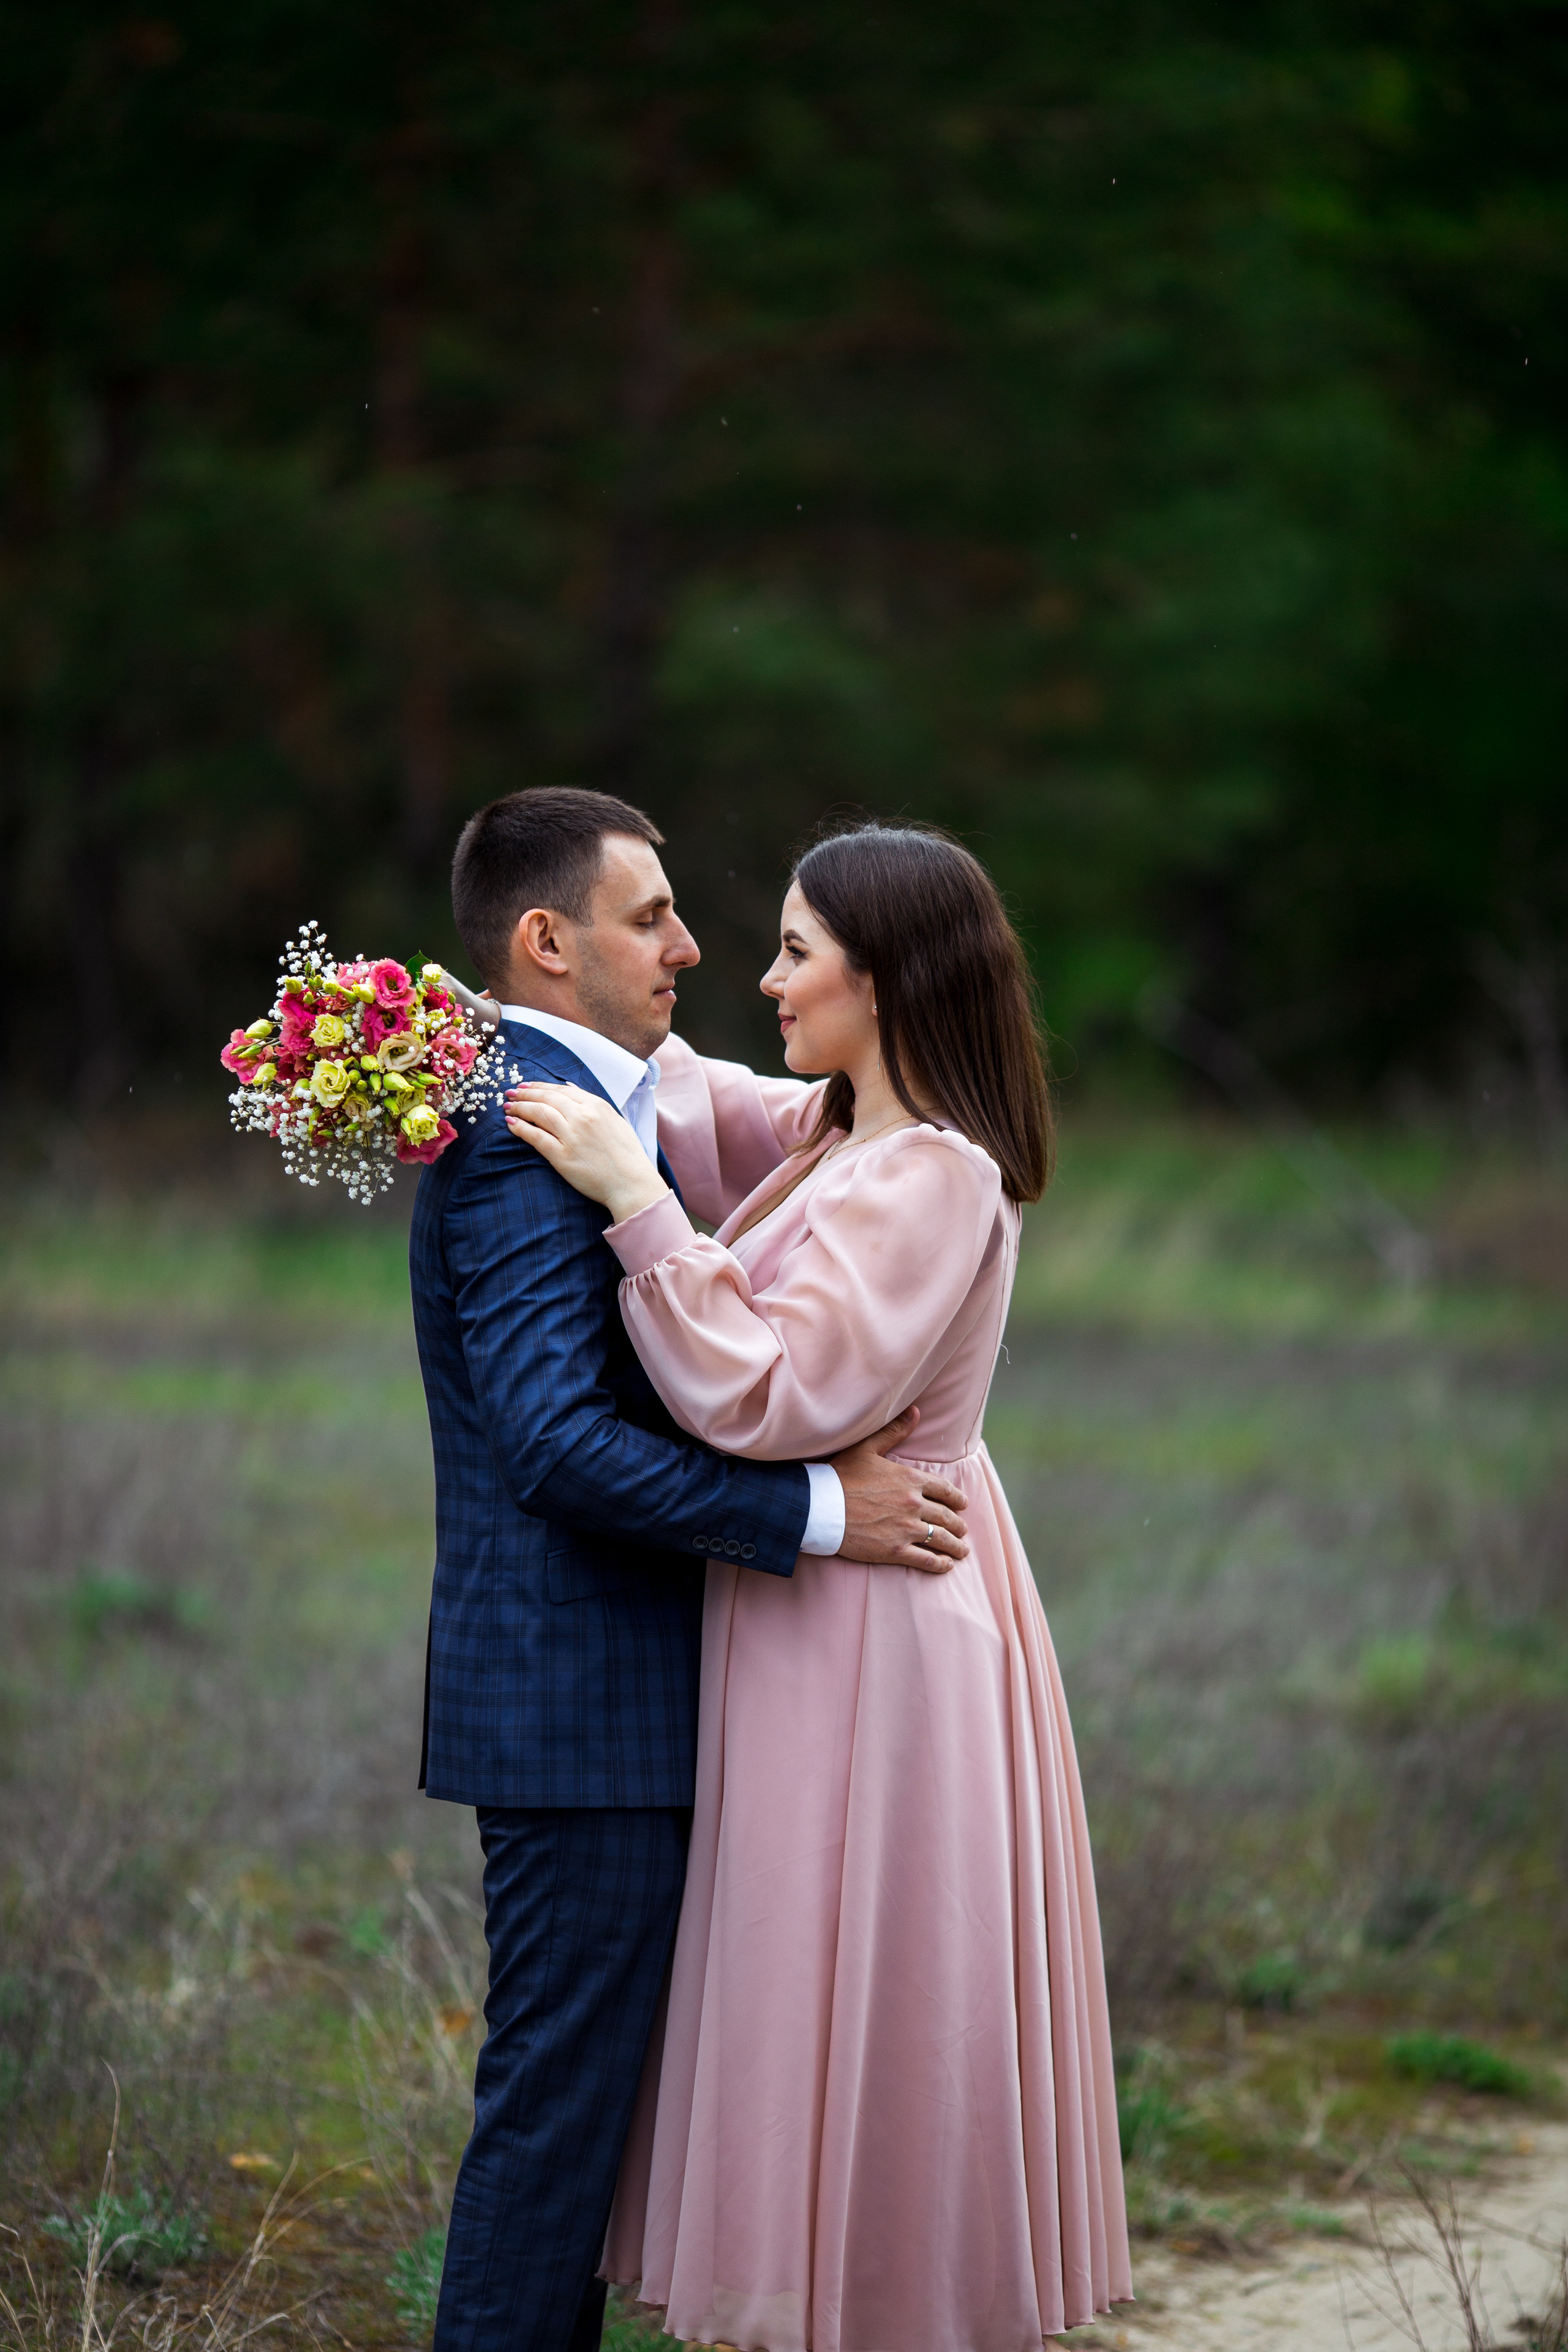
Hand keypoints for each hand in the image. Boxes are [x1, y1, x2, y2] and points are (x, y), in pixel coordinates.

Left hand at [505, 1081, 668, 1223]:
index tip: (527, 1087)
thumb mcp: (616, 1121)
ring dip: (520, 1108)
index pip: (562, 1090)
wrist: (632, 1183)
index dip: (541, 1087)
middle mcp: (583, 1116)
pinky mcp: (563, 1156)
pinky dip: (521, 1128)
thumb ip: (593, 1104)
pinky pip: (536, 1137)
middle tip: (511, 1094)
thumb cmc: (627, 1155)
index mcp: (597, 1106)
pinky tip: (511, 1124)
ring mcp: (572, 1136)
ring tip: (508, 1107)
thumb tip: (569, 1088)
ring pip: (539, 1113)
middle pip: (547, 1098)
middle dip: (526, 1093)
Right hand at [831, 1408, 968, 1574]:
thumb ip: (893, 1431)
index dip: (958, 1499)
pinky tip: (946, 1566)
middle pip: (947, 1517)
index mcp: (910, 1480)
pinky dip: (940, 1564)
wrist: (820, 1507)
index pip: (945, 1490)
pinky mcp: (895, 1551)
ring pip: (941, 1540)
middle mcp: (914, 1505)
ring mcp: (906, 1529)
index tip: (963, 1505)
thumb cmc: (841, 1476)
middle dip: (959, 1525)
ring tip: (961, 1552)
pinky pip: (926, 1560)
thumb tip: (914, 1411)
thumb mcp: (867, 1448)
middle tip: (963, 1530)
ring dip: (955, 1547)